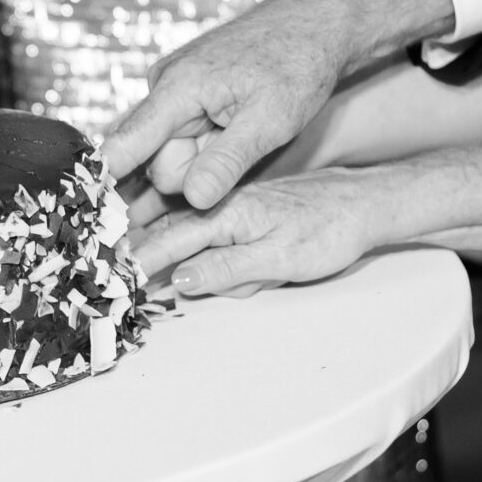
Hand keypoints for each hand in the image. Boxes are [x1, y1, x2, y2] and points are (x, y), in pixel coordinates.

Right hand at [106, 0, 358, 211]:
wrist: (315, 23)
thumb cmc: (298, 66)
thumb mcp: (272, 121)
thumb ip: (228, 161)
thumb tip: (194, 199)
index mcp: (178, 87)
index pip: (125, 144)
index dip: (105, 182)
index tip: (89, 215)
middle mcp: (164, 85)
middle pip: (154, 159)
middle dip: (190, 172)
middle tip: (240, 150)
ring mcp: (173, 88)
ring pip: (170, 151)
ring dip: (202, 159)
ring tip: (244, 134)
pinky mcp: (185, 94)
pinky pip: (181, 136)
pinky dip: (204, 146)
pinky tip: (232, 132)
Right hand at [131, 168, 391, 293]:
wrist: (368, 203)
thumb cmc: (332, 230)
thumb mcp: (282, 257)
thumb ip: (229, 268)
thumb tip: (180, 281)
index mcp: (231, 211)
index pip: (174, 238)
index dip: (143, 259)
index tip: (115, 276)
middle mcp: (227, 201)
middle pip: (173, 229)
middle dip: (144, 245)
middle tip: (112, 266)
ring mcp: (236, 201)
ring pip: (189, 227)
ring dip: (167, 244)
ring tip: (144, 256)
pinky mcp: (247, 206)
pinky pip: (207, 225)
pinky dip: (192, 239)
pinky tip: (189, 249)